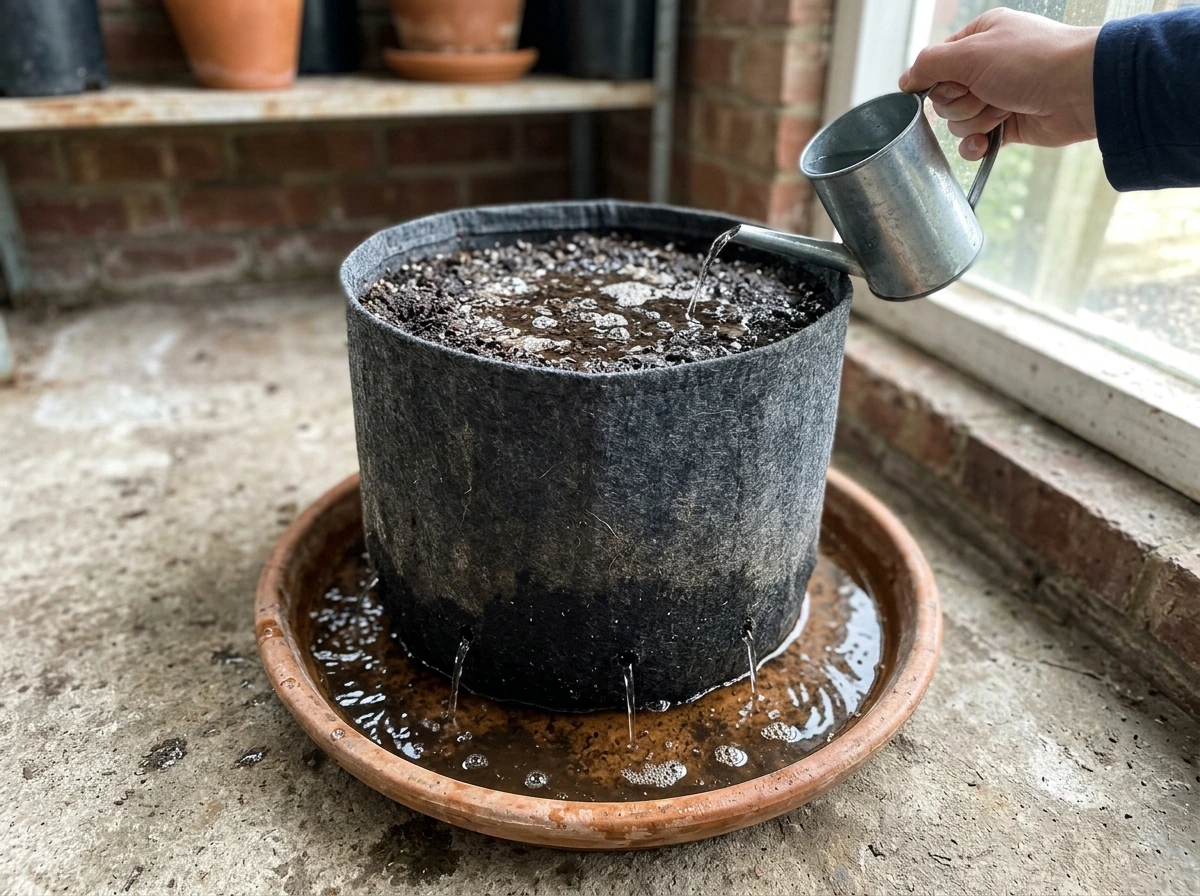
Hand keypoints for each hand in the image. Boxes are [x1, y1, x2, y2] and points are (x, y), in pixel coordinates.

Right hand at [899, 8, 1098, 160]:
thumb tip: (904, 81)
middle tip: (986, 93)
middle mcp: (986, 66)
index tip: (955, 81)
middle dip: (961, 102)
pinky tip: (986, 142)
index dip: (937, 80)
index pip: (935, 65)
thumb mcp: (971, 53)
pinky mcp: (1008, 125)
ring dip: (976, 120)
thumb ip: (929, 64)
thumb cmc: (1032, 61)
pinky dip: (977, 145)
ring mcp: (997, 96)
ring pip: (958, 121)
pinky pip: (975, 141)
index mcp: (978, 39)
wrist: (1081, 90)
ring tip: (1003, 110)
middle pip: (944, 97)